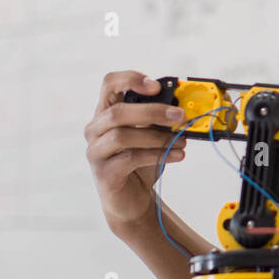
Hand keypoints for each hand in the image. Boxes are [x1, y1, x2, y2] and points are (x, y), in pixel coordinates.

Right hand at [84, 71, 188, 225]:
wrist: (132, 199)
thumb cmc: (142, 160)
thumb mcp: (152, 134)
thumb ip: (160, 118)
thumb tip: (181, 106)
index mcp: (106, 112)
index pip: (109, 84)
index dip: (130, 79)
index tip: (156, 86)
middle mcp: (95, 129)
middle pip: (118, 111)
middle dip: (153, 111)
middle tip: (180, 115)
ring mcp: (96, 152)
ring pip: (122, 136)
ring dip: (157, 136)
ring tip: (182, 141)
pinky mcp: (104, 174)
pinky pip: (130, 159)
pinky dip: (158, 155)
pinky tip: (178, 155)